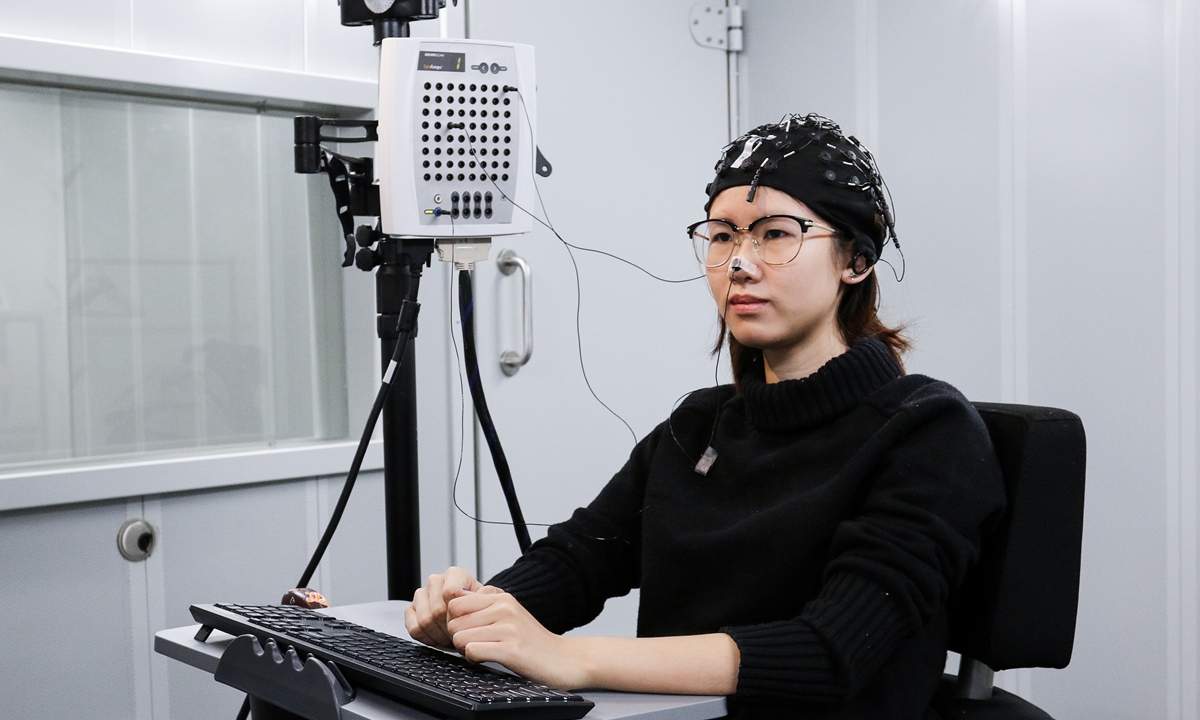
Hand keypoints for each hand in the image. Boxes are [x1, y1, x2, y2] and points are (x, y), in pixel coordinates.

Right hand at [404, 566, 483, 648]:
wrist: (471, 615)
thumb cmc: (480, 608)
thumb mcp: (492, 600)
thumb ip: (488, 596)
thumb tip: (483, 593)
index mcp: (454, 574)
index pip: (449, 593)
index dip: (458, 614)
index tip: (467, 623)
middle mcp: (435, 581)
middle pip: (437, 611)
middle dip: (450, 630)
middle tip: (461, 637)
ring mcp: (421, 595)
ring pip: (424, 621)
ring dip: (440, 636)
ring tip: (452, 639)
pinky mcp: (410, 610)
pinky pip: (414, 629)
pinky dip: (427, 639)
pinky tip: (439, 639)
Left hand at [446, 588, 585, 689]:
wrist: (564, 659)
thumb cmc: (533, 641)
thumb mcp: (510, 614)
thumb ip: (485, 606)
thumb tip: (455, 601)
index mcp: (502, 598)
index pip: (455, 602)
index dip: (455, 620)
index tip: (466, 630)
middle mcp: (505, 609)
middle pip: (454, 621)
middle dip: (458, 636)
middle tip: (475, 644)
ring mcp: (508, 628)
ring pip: (459, 637)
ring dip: (465, 650)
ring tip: (483, 651)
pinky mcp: (511, 650)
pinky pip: (472, 651)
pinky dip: (474, 659)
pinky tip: (487, 659)